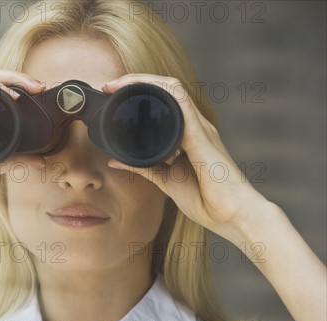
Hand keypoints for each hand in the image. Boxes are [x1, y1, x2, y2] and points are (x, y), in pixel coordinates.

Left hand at [103, 73, 268, 243]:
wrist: (233, 216)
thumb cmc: (207, 200)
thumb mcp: (165, 179)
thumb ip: (142, 167)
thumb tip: (115, 160)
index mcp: (188, 134)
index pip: (164, 101)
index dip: (139, 91)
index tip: (112, 93)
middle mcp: (196, 126)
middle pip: (167, 89)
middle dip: (136, 81)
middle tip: (109, 86)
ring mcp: (200, 129)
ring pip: (173, 90)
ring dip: (145, 81)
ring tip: (118, 85)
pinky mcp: (201, 137)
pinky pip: (182, 105)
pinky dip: (162, 94)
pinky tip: (143, 92)